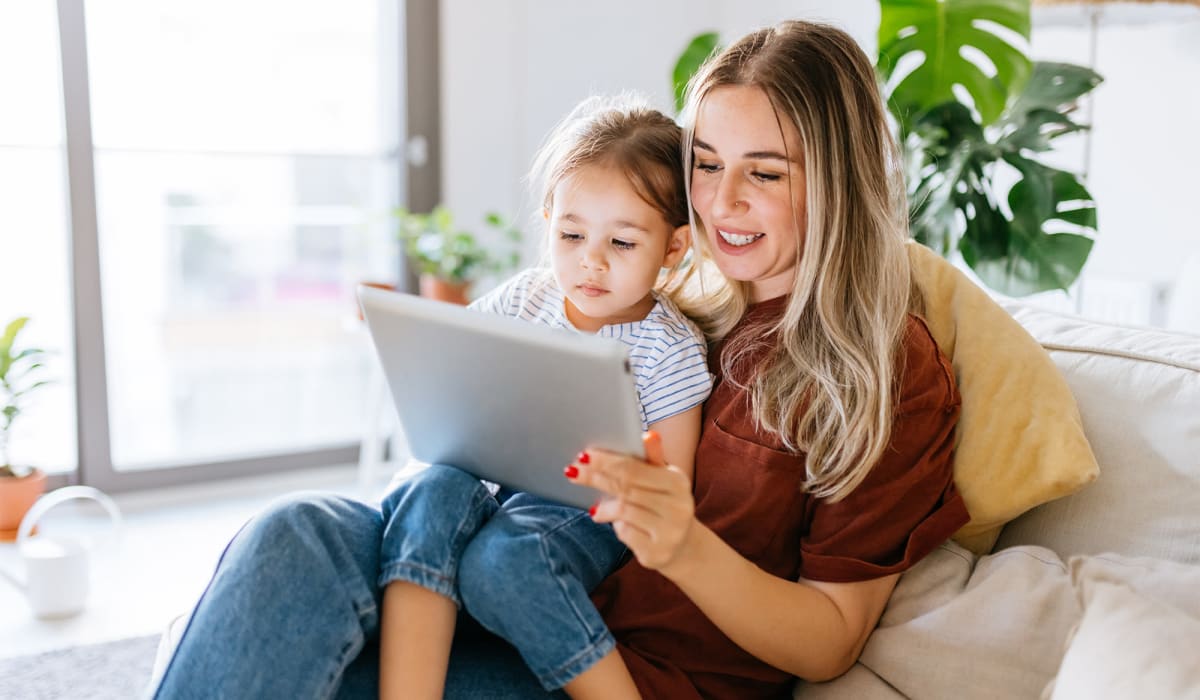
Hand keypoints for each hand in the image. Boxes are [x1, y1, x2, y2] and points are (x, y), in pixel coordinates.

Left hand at [566, 431, 696, 573]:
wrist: (683, 546)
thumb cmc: (665, 504)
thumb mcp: (663, 479)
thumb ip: (652, 457)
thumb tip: (647, 434)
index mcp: (678, 482)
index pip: (634, 468)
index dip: (606, 462)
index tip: (583, 455)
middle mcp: (678, 507)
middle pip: (625, 488)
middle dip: (595, 478)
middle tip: (572, 471)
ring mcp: (669, 532)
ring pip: (623, 511)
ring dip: (605, 507)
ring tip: (594, 507)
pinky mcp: (657, 553)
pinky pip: (625, 534)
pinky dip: (615, 526)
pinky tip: (615, 524)